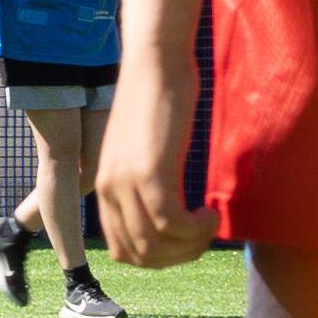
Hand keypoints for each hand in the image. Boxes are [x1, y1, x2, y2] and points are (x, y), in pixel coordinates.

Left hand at [94, 63, 206, 266]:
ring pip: (156, 246)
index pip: (123, 250)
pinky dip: (196, 230)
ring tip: (211, 225)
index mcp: (105, 187)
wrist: (155, 59)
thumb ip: (148, 180)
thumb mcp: (145, 148)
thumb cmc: (159, 98)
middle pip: (140, 255)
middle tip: (206, 237)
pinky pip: (171, 224)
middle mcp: (109, 189)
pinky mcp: (150, 172)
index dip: (161, 257)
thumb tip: (170, 212)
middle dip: (178, 258)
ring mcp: (127, 182)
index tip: (188, 241)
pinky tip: (212, 213)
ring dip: (190, 247)